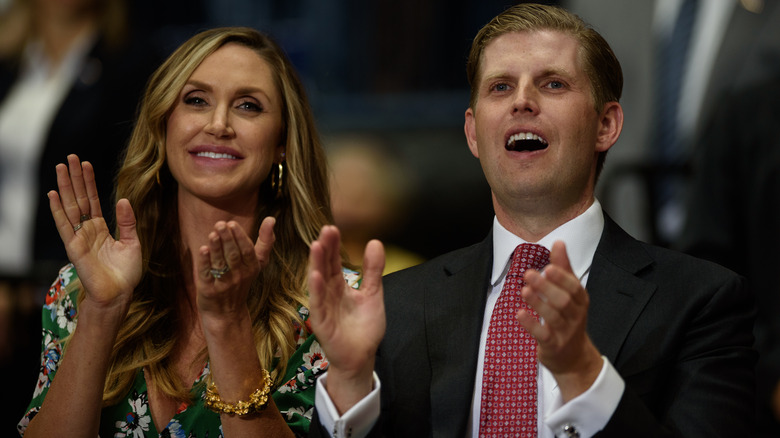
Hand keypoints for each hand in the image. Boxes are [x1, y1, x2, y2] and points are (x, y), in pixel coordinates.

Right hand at [48, 154, 141, 310]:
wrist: (119, 293)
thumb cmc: (126, 273)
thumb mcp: (132, 242)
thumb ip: (128, 222)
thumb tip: (123, 200)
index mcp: (101, 228)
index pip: (93, 200)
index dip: (89, 182)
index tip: (85, 164)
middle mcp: (87, 230)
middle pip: (79, 198)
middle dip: (74, 178)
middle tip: (70, 157)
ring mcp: (79, 237)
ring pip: (70, 206)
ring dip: (65, 186)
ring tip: (60, 167)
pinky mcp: (74, 247)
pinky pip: (64, 225)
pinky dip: (57, 210)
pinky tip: (53, 194)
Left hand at [194, 216, 274, 317]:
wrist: (226, 313)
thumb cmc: (241, 281)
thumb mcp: (257, 264)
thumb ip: (265, 242)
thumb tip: (271, 218)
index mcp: (251, 268)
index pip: (247, 250)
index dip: (239, 237)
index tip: (232, 224)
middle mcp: (239, 276)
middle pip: (233, 255)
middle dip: (227, 239)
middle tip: (220, 224)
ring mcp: (224, 284)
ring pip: (220, 264)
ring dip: (216, 248)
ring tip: (212, 234)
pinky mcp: (209, 291)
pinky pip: (207, 274)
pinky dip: (205, 262)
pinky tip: (203, 250)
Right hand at [308, 225, 384, 412]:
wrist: (362, 356)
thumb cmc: (364, 327)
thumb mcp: (373, 293)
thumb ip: (373, 270)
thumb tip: (375, 242)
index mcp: (339, 285)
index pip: (334, 261)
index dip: (333, 245)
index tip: (332, 227)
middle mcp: (328, 293)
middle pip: (324, 267)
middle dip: (324, 248)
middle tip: (326, 229)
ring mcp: (323, 307)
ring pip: (318, 282)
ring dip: (316, 264)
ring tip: (316, 245)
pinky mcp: (321, 323)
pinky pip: (317, 304)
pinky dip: (316, 290)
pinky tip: (316, 275)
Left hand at [517, 240, 601, 401]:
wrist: (573, 358)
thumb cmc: (569, 319)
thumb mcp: (569, 294)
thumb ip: (563, 269)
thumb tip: (558, 242)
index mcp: (580, 301)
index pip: (575, 288)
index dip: (562, 278)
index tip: (549, 266)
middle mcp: (575, 316)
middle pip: (564, 301)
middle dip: (547, 287)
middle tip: (530, 274)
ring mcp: (565, 333)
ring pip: (553, 317)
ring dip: (538, 303)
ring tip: (524, 291)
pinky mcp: (553, 346)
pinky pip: (543, 335)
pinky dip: (531, 325)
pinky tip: (520, 314)